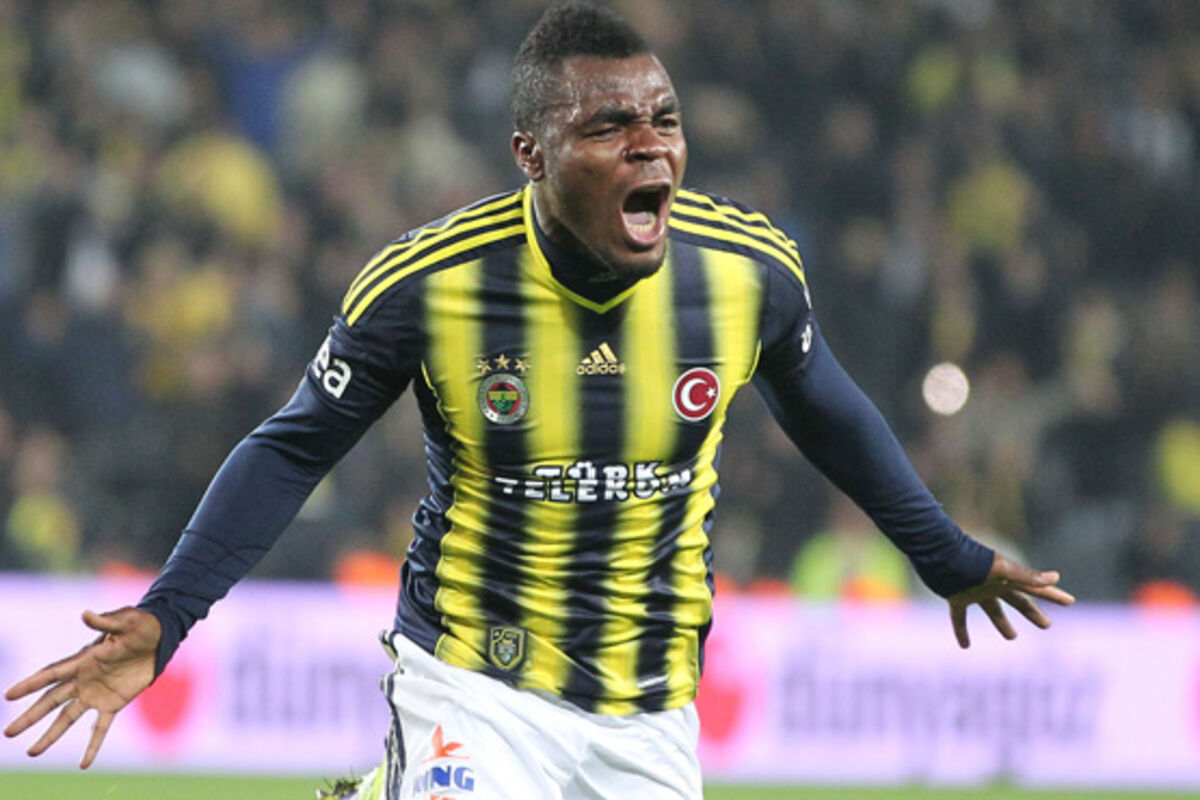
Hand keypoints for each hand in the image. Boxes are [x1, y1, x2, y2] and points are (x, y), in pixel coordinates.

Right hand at [4, 606, 160, 767]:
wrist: (160, 637)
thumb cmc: (141, 625)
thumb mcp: (125, 621)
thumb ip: (105, 622)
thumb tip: (85, 614)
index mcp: (83, 660)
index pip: (51, 674)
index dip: (31, 684)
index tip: (9, 694)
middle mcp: (84, 680)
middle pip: (51, 701)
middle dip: (30, 716)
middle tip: (8, 732)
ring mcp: (97, 693)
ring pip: (67, 718)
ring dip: (51, 735)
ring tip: (32, 752)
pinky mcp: (114, 703)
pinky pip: (100, 728)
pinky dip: (93, 745)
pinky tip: (84, 764)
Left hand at [947, 552, 1074, 647]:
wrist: (941, 554)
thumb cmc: (973, 560)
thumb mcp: (1003, 569)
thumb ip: (1028, 576)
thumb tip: (1055, 577)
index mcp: (1008, 578)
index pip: (1037, 588)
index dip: (1054, 595)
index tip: (1070, 600)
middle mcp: (994, 585)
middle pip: (1018, 602)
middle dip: (1033, 613)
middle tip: (1047, 625)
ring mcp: (976, 591)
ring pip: (993, 610)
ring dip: (1002, 623)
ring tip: (1012, 637)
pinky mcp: (957, 596)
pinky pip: (960, 617)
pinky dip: (962, 631)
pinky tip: (965, 646)